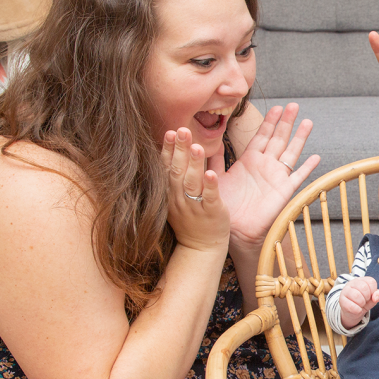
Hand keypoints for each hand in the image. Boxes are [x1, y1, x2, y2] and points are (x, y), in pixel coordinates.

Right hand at [161, 127, 229, 253]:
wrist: (200, 249)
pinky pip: (209, 198)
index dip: (168, 150)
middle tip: (182, 130)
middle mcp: (179, 199)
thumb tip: (181, 150)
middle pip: (177, 171)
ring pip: (192, 183)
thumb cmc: (191, 220)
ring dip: (193, 164)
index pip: (166, 168)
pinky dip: (210, 185)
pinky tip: (210, 173)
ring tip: (196, 146)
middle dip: (180, 150)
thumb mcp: (178, 197)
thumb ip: (180, 175)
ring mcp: (195, 207)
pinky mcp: (211, 214)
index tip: (170, 132)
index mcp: (170, 193)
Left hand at [208, 103, 319, 253]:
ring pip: (290, 152)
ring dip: (299, 137)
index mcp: (250, 161)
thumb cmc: (226, 206)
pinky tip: (316, 157)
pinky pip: (298, 177)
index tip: (275, 107)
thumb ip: (213, 161)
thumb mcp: (217, 178)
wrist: (235, 230)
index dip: (269, 121)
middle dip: (286, 122)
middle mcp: (265, 166)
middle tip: (293, 105)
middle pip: (278, 138)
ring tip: (308, 122)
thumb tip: (202, 142)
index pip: (261, 136)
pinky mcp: (284, 191)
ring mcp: (276, 177)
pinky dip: (307, 168)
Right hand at [339, 276, 378, 327]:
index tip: (370, 296)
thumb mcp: (373, 298)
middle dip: (367, 297)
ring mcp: (345, 290)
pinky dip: (357, 310)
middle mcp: (352, 282)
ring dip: (362, 303)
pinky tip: (357, 309)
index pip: (371, 282)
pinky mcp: (341, 300)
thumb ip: (378, 295)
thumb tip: (376, 297)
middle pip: (364, 287)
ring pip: (357, 296)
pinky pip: (351, 306)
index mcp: (362, 280)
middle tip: (364, 301)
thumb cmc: (364, 302)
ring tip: (360, 304)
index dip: (373, 291)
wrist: (353, 312)